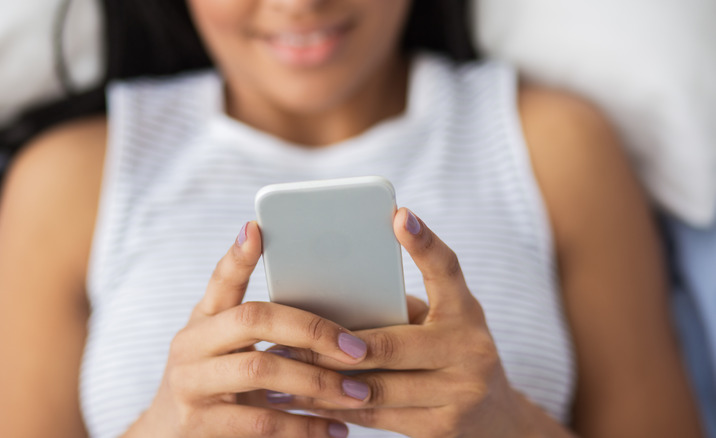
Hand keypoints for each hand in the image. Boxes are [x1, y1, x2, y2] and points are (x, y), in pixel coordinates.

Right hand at [124, 221, 375, 437]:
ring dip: (317, 381)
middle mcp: (191, 345)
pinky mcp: (200, 425)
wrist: (166, 437)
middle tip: (358, 348)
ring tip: (357, 391)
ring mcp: (191, 385)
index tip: (257, 229)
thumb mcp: (224, 349)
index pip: (221, 281)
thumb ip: (260, 329)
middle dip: (312, 330)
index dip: (238, 256)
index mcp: (203, 320)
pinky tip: (335, 429)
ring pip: (260, 369)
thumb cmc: (213, 384)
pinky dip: (304, 427)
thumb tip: (330, 312)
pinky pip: (262, 422)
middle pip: (253, 320)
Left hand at [273, 209, 542, 437]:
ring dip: (320, 379)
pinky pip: (374, 415)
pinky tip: (301, 399)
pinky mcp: (439, 429)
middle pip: (389, 343)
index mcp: (466, 313)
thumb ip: (399, 310)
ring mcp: (458, 393)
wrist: (496, 420)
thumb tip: (331, 295)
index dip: (424, 242)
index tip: (398, 215)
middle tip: (286, 334)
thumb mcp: (440, 323)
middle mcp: (469, 350)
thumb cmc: (451, 354)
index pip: (447, 270)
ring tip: (280, 367)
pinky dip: (334, 406)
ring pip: (373, 386)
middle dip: (331, 343)